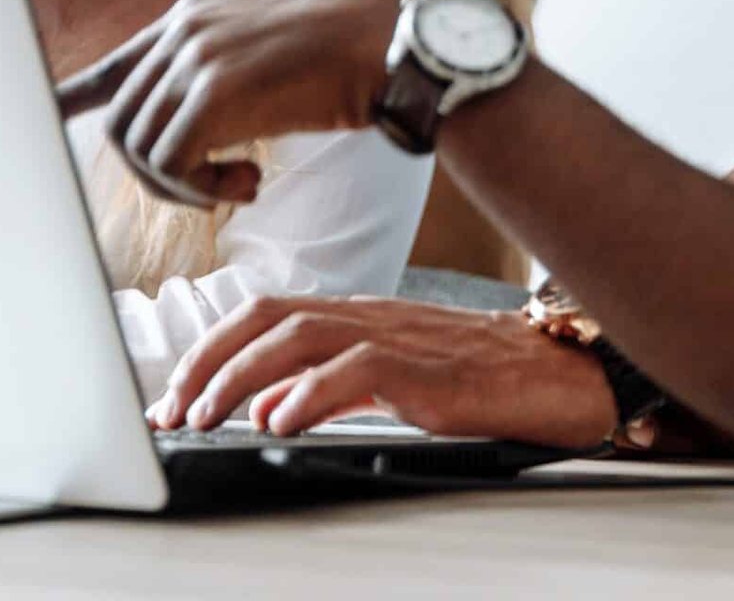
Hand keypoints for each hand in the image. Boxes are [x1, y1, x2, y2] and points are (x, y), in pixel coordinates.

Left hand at [55, 0, 403, 206]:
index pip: (112, 68)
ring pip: (140, 149)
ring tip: (237, 183)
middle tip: (211, 187)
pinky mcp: (216, 93)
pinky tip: (249, 182)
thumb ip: (215, 70)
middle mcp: (180, 31)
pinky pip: (173, 165)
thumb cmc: (341, 52)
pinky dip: (203, 190)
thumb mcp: (262, 47)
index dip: (72, 100)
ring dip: (183, 187)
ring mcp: (195, 58)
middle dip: (155, 173)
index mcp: (188, 16)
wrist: (388, 41)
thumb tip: (190, 123)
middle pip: (121, 123)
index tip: (45, 118)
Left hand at [147, 294, 616, 447]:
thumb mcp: (392, 380)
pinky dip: (311, 392)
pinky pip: (361, 369)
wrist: (561, 373)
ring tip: (207, 417)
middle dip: (209, 359)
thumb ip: (329, 388)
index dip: (212, 348)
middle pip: (269, 316)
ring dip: (242, 375)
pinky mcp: (431, 370)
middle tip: (172, 410)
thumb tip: (266, 407)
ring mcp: (400, 336)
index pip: (267, 313)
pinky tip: (280, 419)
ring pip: (301, 334)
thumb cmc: (484, 376)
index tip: (173, 395)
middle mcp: (371, 315)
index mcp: (358, 315)